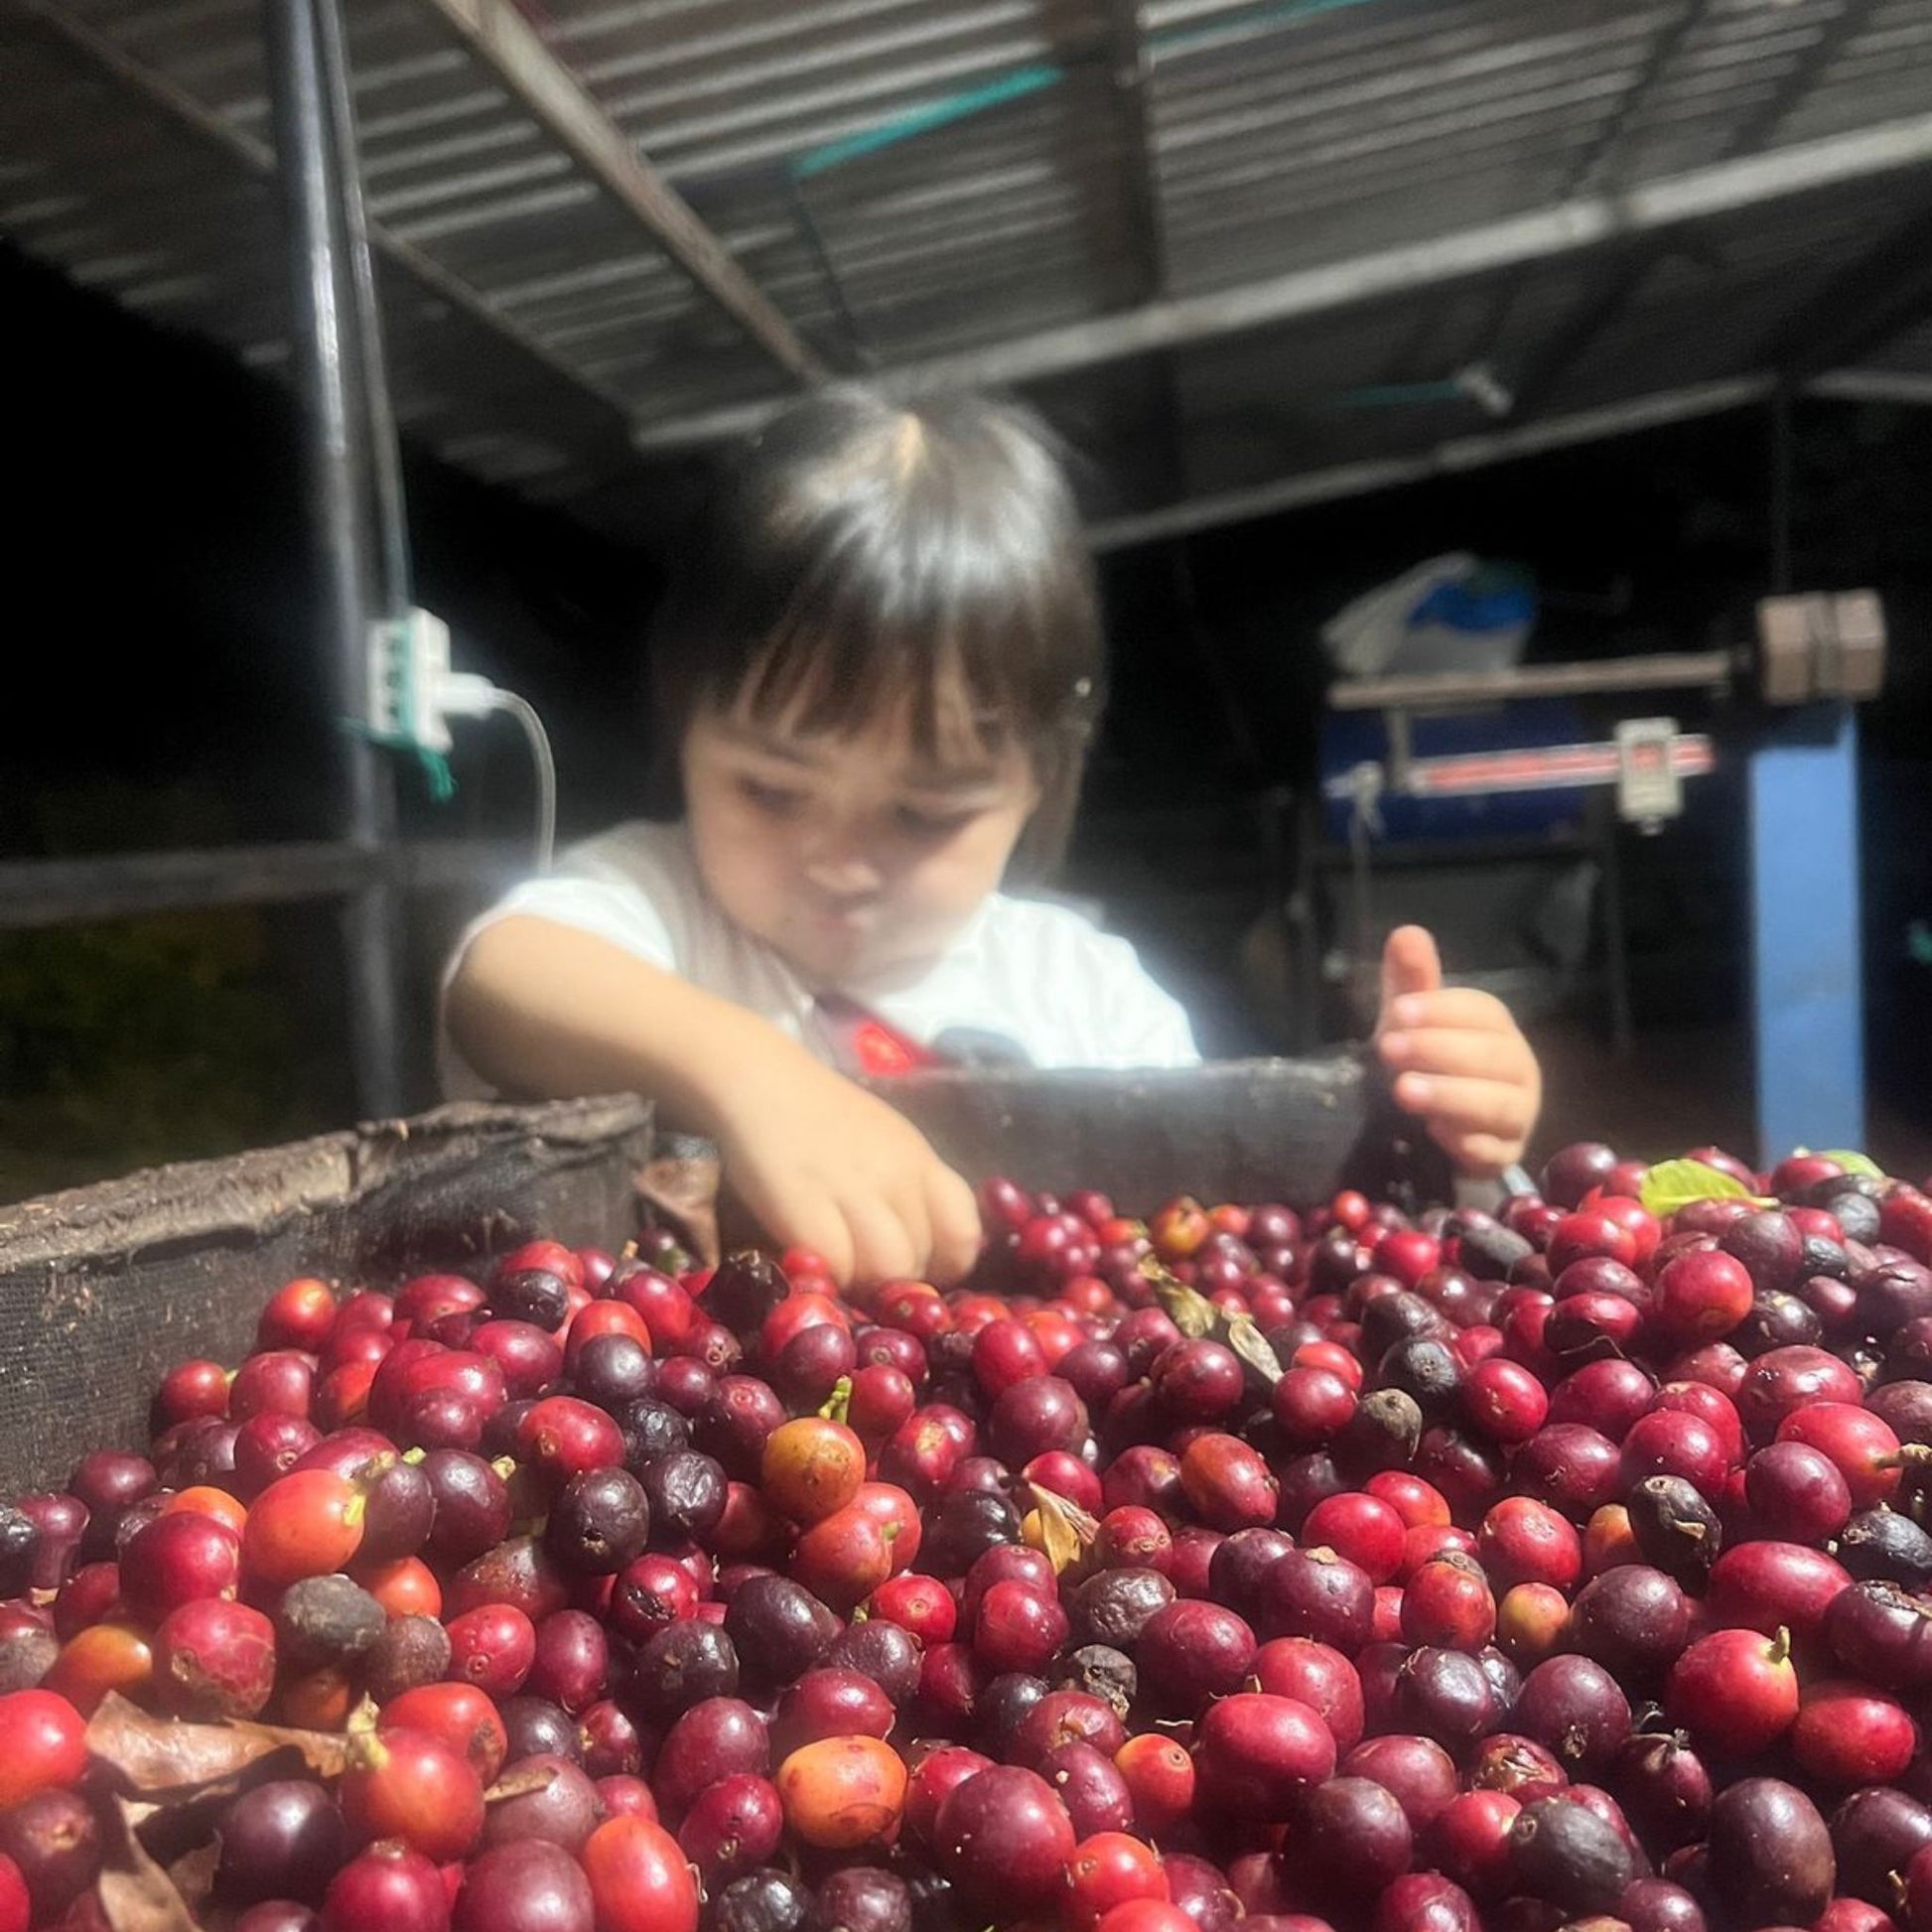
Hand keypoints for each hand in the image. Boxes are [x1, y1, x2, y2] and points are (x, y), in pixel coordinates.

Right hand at [710, 1041, 982, 1286]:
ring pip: (886, 1268)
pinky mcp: (803, 1203)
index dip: (948, 1264)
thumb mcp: (885, 1143)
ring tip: (839, 1276)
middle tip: (865, 1278)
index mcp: (921, 1161)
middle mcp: (897, 1175)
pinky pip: (836, 1263)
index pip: (964, 1231)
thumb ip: (908, 1189)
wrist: (758, 1077)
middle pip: (922, 1258)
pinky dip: (829, 1278)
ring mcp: (852, 1188)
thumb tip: (922, 1250)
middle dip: (896, 1282)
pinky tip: (813, 1265)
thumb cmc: (819, 1114)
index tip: (920, 1271)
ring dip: (864, 1286)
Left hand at [1374, 926, 1541, 1174]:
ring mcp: (1516, 1116)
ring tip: (1403, 1091)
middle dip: (1439, 1051)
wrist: (1438, 1128)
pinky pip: (1492, 1152)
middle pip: (1492, 1057)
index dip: (1442, 1011)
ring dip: (1450, 1097)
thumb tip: (1406, 932)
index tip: (1398, 1011)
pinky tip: (1433, 1134)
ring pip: (1497, 1106)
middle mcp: (1517, 1070)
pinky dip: (1465, 1143)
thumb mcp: (1412, 1021)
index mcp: (1497, 1029)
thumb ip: (1411, 981)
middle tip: (1388, 1049)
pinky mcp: (1504, 1157)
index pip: (1482, 1012)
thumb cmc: (1428, 1063)